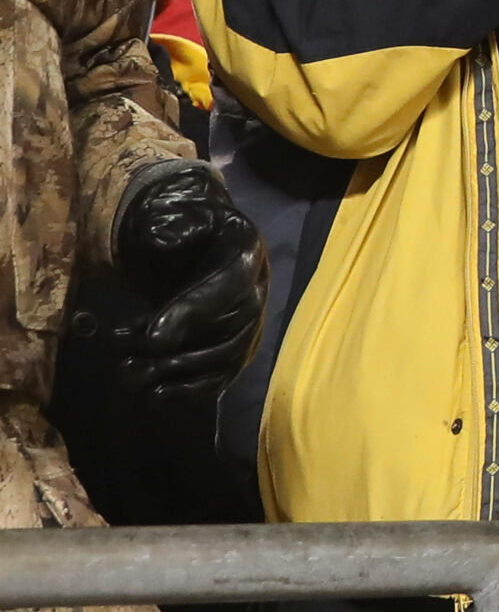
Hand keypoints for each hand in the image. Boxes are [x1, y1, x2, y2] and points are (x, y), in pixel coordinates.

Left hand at [112, 163, 266, 403]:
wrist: (200, 240)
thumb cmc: (185, 225)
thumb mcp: (175, 213)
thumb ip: (169, 223)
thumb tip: (161, 238)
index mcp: (246, 251)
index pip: (228, 287)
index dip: (193, 314)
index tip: (152, 338)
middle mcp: (257, 290)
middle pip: (229, 331)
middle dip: (178, 353)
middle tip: (128, 362)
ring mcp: (251, 322)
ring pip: (225, 359)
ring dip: (179, 375)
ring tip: (131, 376)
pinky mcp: (236, 347)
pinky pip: (223, 376)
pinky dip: (191, 392)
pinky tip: (154, 398)